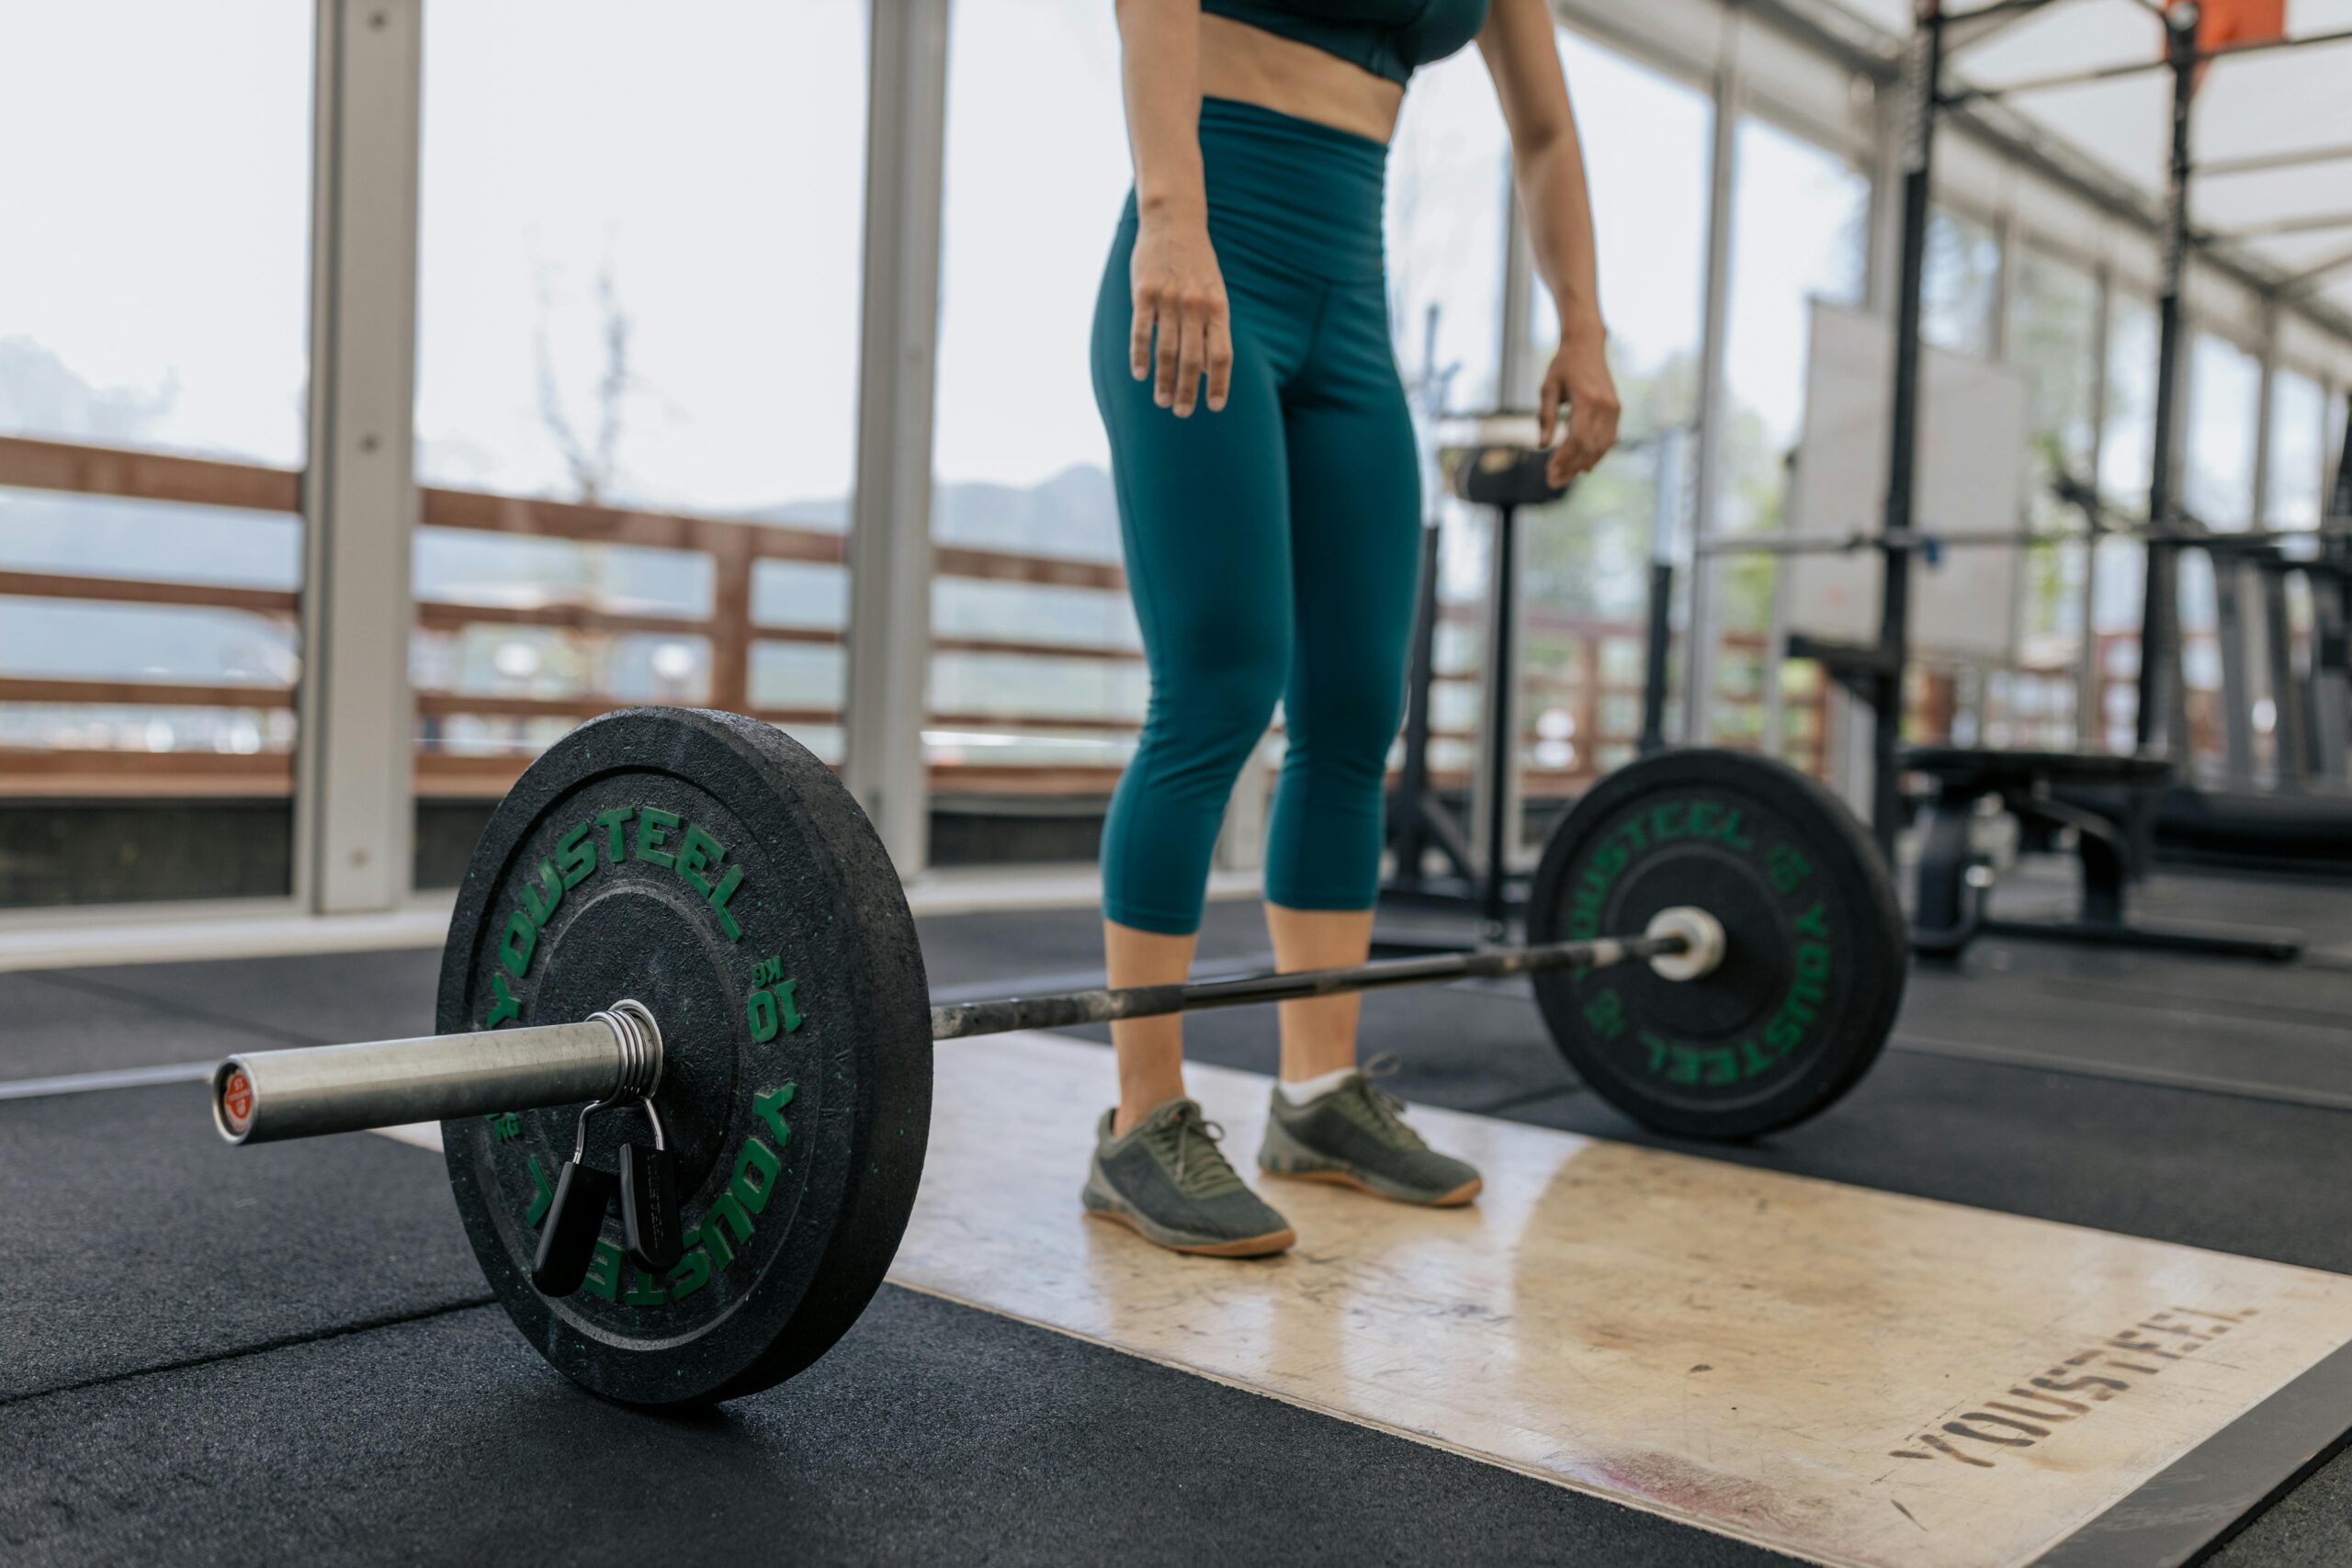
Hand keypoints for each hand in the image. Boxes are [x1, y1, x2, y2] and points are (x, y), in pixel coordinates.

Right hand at [1129, 214, 1233, 417]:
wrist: (1174, 221)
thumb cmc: (1196, 263)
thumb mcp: (1214, 291)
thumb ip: (1212, 327)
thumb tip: (1211, 367)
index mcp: (1217, 307)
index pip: (1222, 354)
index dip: (1220, 383)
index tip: (1215, 407)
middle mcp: (1195, 306)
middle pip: (1194, 359)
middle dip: (1189, 390)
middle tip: (1183, 412)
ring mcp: (1169, 299)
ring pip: (1167, 350)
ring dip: (1165, 381)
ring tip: (1163, 401)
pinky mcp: (1144, 293)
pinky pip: (1141, 331)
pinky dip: (1140, 356)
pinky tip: (1140, 375)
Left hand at [1537, 327, 1619, 487]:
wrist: (1587, 345)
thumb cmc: (1563, 366)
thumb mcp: (1548, 388)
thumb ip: (1545, 418)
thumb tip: (1542, 447)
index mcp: (1586, 399)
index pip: (1576, 439)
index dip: (1563, 459)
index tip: (1550, 473)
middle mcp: (1604, 406)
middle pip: (1589, 447)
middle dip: (1571, 468)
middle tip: (1554, 482)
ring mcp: (1614, 408)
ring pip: (1602, 447)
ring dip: (1584, 465)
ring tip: (1566, 478)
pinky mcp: (1617, 409)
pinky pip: (1609, 439)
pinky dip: (1597, 454)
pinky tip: (1584, 466)